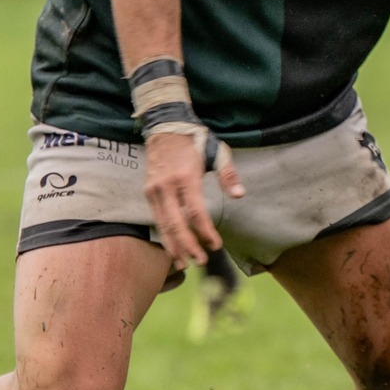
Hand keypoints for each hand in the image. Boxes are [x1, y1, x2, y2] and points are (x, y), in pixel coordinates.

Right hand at [142, 131, 244, 269]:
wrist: (165, 125)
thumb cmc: (195, 139)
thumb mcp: (217, 151)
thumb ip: (229, 175)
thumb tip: (240, 195)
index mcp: (186, 177)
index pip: (196, 212)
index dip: (205, 232)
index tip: (216, 245)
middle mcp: (167, 186)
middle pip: (175, 224)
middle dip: (188, 246)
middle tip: (200, 262)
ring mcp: (154, 190)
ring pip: (162, 225)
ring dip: (173, 246)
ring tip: (183, 264)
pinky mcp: (148, 191)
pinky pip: (157, 218)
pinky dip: (165, 234)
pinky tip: (173, 246)